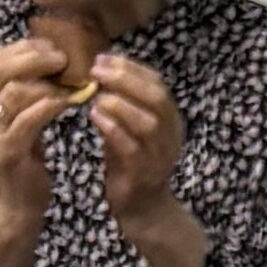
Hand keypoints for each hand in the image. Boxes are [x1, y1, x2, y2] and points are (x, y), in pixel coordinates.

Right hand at [0, 30, 90, 197]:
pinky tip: (70, 102)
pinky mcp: (7, 150)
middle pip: (1, 69)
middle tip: (64, 59)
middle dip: (35, 59)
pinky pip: (30, 118)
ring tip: (72, 81)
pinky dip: (52, 106)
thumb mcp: (16, 118)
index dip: (23, 48)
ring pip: (16, 91)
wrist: (14, 204)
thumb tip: (48, 57)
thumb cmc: (21, 157)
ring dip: (48, 83)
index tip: (52, 46)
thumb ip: (21, 90)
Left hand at [81, 48, 184, 217]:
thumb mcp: (128, 126)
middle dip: (125, 79)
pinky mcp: (145, 174)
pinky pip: (132, 147)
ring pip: (147, 122)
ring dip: (119, 104)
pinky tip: (95, 117)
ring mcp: (160, 155)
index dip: (130, 67)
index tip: (103, 58)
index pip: (157, 83)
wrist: (142, 208)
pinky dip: (113, 129)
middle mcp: (171, 135)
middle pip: (156, 98)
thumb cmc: (130, 163)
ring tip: (95, 96)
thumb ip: (121, 101)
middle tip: (96, 71)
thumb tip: (100, 67)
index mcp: (170, 119)